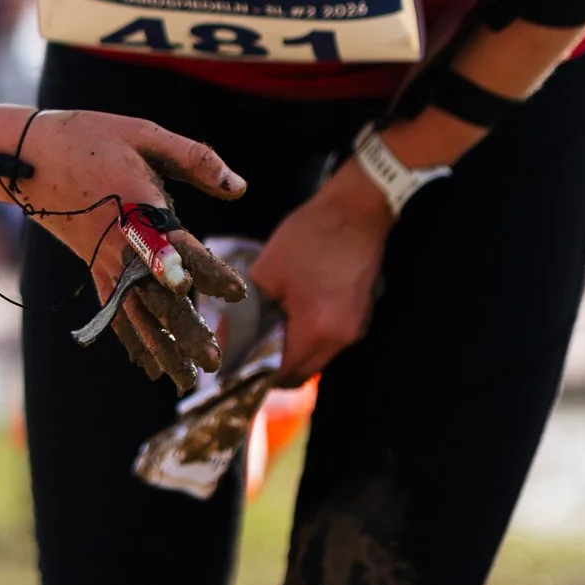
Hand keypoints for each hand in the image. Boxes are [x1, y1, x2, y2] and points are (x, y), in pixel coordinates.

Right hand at [11, 109, 250, 391]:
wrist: (28, 155)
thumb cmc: (91, 137)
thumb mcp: (146, 135)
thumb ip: (196, 159)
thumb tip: (240, 188)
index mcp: (139, 210)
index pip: (182, 250)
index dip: (211, 272)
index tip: (238, 294)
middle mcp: (121, 245)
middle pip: (158, 297)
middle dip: (186, 332)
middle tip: (214, 361)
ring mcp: (103, 261)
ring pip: (136, 314)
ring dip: (161, 348)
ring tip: (185, 379)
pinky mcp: (92, 267)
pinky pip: (113, 310)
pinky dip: (130, 339)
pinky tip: (146, 363)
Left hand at [247, 162, 394, 385]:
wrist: (357, 209)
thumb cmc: (310, 236)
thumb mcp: (266, 272)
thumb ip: (245, 313)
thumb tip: (224, 340)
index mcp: (316, 331)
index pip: (280, 375)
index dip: (253, 375)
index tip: (231, 365)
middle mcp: (340, 340)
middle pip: (299, 373)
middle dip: (270, 367)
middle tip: (244, 351)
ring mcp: (355, 329)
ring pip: (314, 359)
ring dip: (289, 352)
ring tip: (264, 330)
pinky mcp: (360, 317)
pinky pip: (328, 342)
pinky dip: (306, 338)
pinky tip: (289, 315)